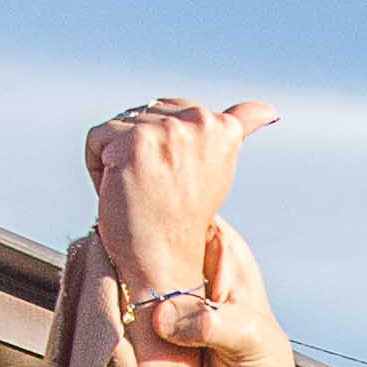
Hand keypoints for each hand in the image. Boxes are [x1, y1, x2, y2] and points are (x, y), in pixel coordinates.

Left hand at [84, 97, 279, 319]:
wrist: (166, 258)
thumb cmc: (183, 216)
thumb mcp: (217, 164)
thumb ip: (238, 127)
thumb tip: (270, 109)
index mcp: (221, 126)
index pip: (168, 110)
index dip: (160, 145)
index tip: (172, 180)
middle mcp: (199, 122)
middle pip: (141, 114)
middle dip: (137, 149)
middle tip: (153, 188)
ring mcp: (167, 131)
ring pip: (117, 128)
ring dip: (116, 160)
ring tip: (137, 191)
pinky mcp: (134, 142)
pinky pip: (96, 140)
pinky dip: (98, 168)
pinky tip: (118, 191)